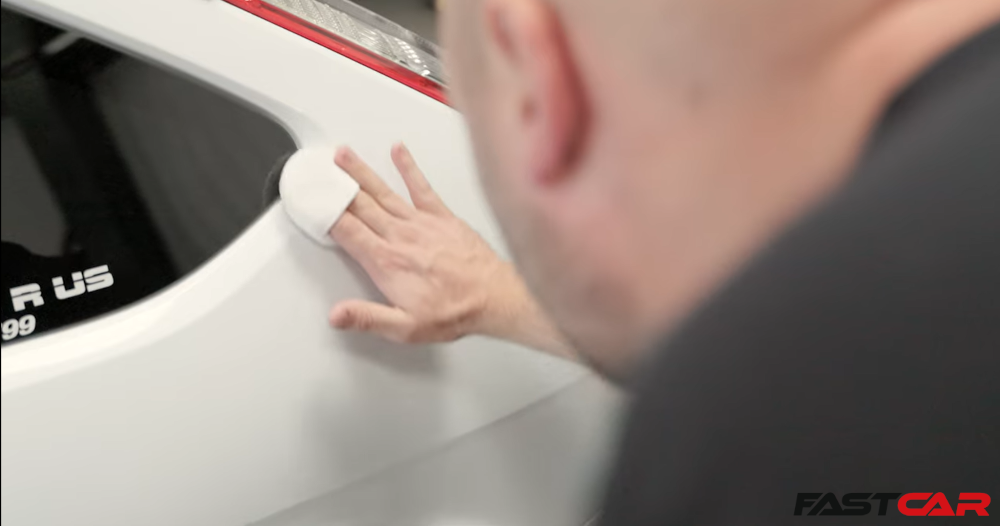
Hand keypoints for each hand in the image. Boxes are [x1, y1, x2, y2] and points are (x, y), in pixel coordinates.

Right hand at [328, 144, 573, 359]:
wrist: (495, 297)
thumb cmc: (455, 311)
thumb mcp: (405, 328)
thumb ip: (367, 318)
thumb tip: (337, 315)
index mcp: (387, 262)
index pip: (346, 231)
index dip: (323, 213)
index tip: (308, 200)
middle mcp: (401, 237)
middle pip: (360, 205)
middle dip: (336, 186)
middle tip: (318, 169)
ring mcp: (421, 223)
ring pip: (383, 191)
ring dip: (361, 171)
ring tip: (343, 154)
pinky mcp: (442, 216)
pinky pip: (421, 186)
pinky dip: (408, 166)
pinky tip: (398, 150)